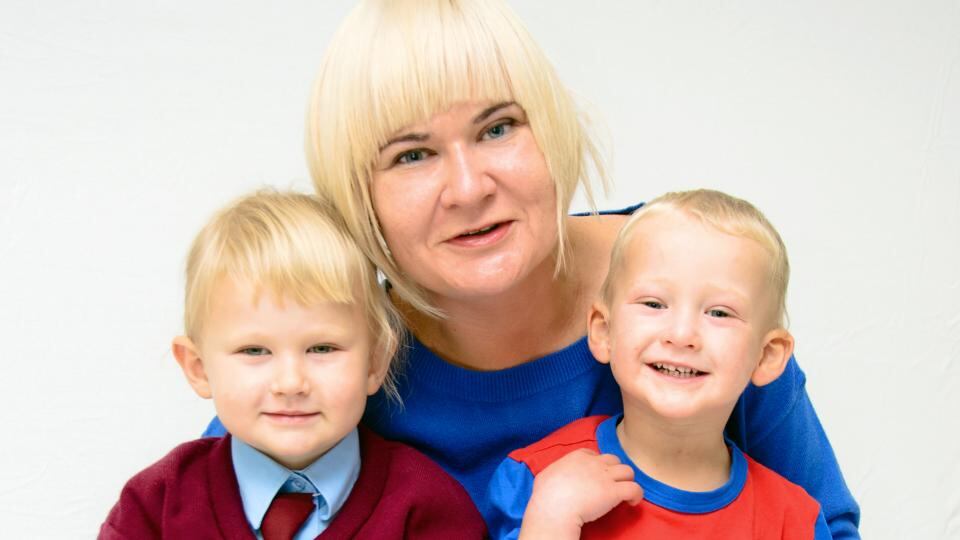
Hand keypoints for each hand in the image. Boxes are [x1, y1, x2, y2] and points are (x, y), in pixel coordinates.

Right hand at [518, 449, 642, 539]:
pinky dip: (636, 495)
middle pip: (614, 460)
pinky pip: (635, 488)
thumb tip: (558, 476)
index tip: (596, 476)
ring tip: (624, 492)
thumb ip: (557, 471)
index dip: (598, 464)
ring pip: (628, 471)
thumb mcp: (547, 474)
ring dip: (627, 480)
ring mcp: (605, 476)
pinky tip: (631, 502)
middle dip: (614, 471)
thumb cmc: (546, 495)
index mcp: (577, 456)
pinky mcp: (614, 492)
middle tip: (611, 484)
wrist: (554, 508)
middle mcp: (594, 463)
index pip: (595, 454)